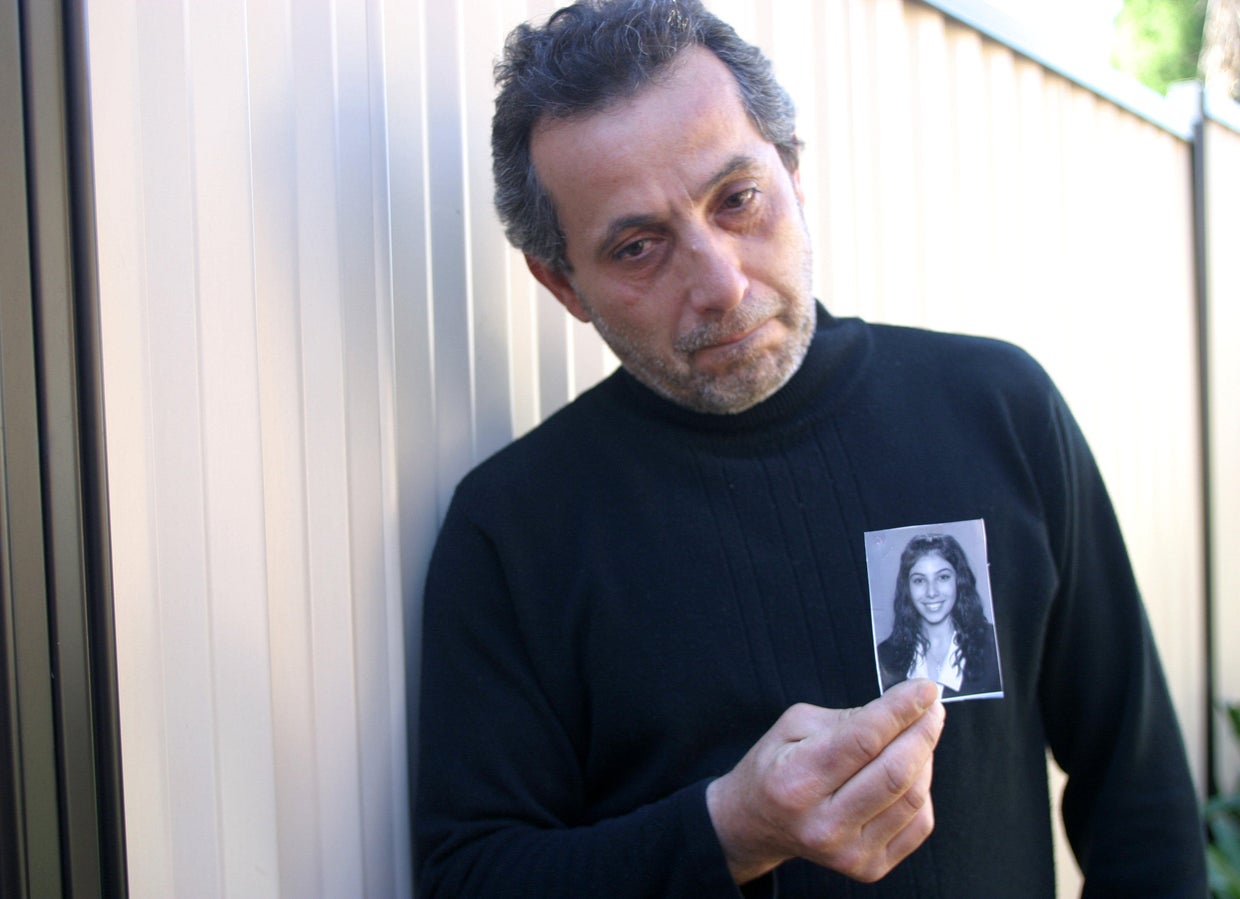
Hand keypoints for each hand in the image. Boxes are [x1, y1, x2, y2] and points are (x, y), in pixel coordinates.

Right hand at [706, 678, 944, 883]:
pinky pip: (919, 823)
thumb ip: (846, 718)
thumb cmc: (776, 767)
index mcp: (795, 782)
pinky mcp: (870, 868)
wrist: (757, 824)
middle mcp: (823, 825)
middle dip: (923, 731)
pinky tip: (909, 771)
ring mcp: (849, 853)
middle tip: (932, 706)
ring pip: (914, 798)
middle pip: (895, 772)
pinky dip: (923, 789)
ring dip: (925, 758)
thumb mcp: (793, 726)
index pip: (862, 740)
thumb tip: (901, 714)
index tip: (925, 687)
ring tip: (917, 736)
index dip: (900, 710)